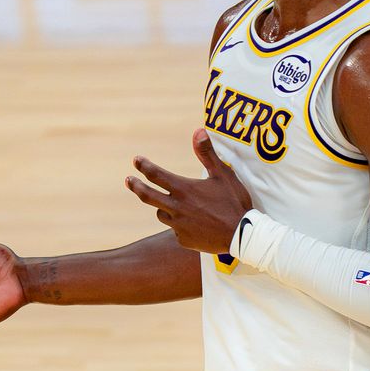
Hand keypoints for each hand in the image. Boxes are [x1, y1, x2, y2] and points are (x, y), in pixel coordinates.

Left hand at [125, 129, 251, 254]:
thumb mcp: (223, 175)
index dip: (144, 166)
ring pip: (161, 214)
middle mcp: (176, 207)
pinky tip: (193, 225)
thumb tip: (198, 130)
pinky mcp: (183, 240)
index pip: (156, 174)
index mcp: (183, 189)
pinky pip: (176, 230)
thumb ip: (207, 154)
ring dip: (163, 208)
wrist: (241, 235)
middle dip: (135, 186)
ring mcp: (178, 226)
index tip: (136, 160)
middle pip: (148, 196)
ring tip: (171, 206)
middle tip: (128, 180)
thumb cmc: (233, 202)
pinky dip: (180, 225)